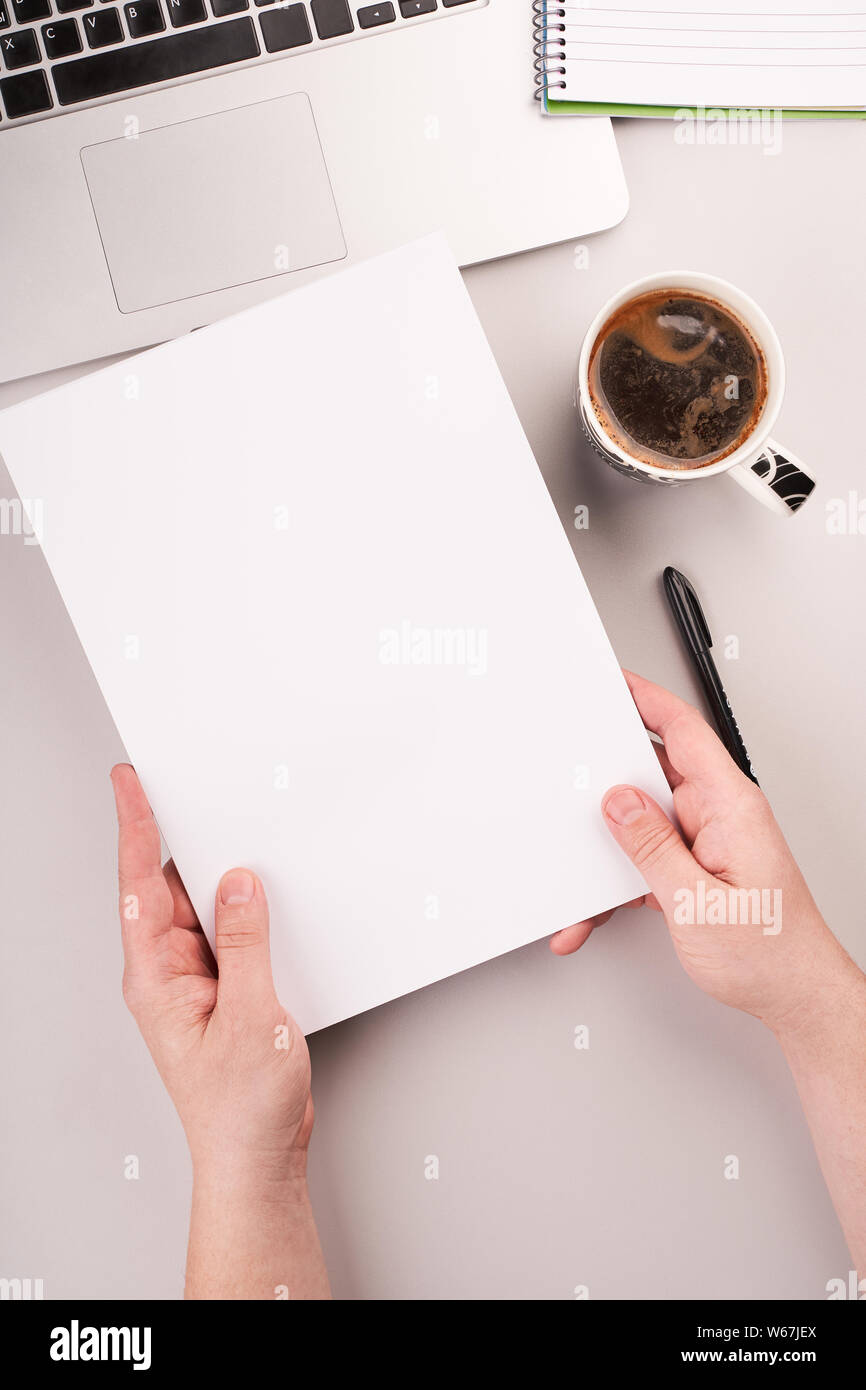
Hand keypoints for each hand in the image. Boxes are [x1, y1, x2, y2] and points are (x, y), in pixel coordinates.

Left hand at [111, 764, 312, 1187]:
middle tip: (188, 785)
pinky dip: (245, 909)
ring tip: (236, 832)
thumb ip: (246, 943)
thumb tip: (240, 882)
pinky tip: (264, 895)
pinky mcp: (224, 990)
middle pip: (169, 888)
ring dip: (221, 875)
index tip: (131, 782)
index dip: (137, 828)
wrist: (257, 1157)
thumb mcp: (252, 1014)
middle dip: (180, 836)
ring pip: (203, 909)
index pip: (140, 886)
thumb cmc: (241, 1107)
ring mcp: (195, 983)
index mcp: (155, 978)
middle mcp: (168, 975)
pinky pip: (229, 933)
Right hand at [551, 671, 854, 1035]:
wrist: (796, 998)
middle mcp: (722, 816)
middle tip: (570, 786)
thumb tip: (618, 802)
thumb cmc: (770, 953)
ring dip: (610, 855)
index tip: (612, 682)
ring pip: (643, 825)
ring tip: (584, 885)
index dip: (645, 698)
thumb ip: (652, 847)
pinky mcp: (697, 869)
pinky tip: (599, 912)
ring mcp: (710, 842)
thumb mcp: (696, 902)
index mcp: (731, 806)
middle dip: (606, 786)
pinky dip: (620, 883)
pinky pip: (648, 859)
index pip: (683, 731)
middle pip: (653, 775)